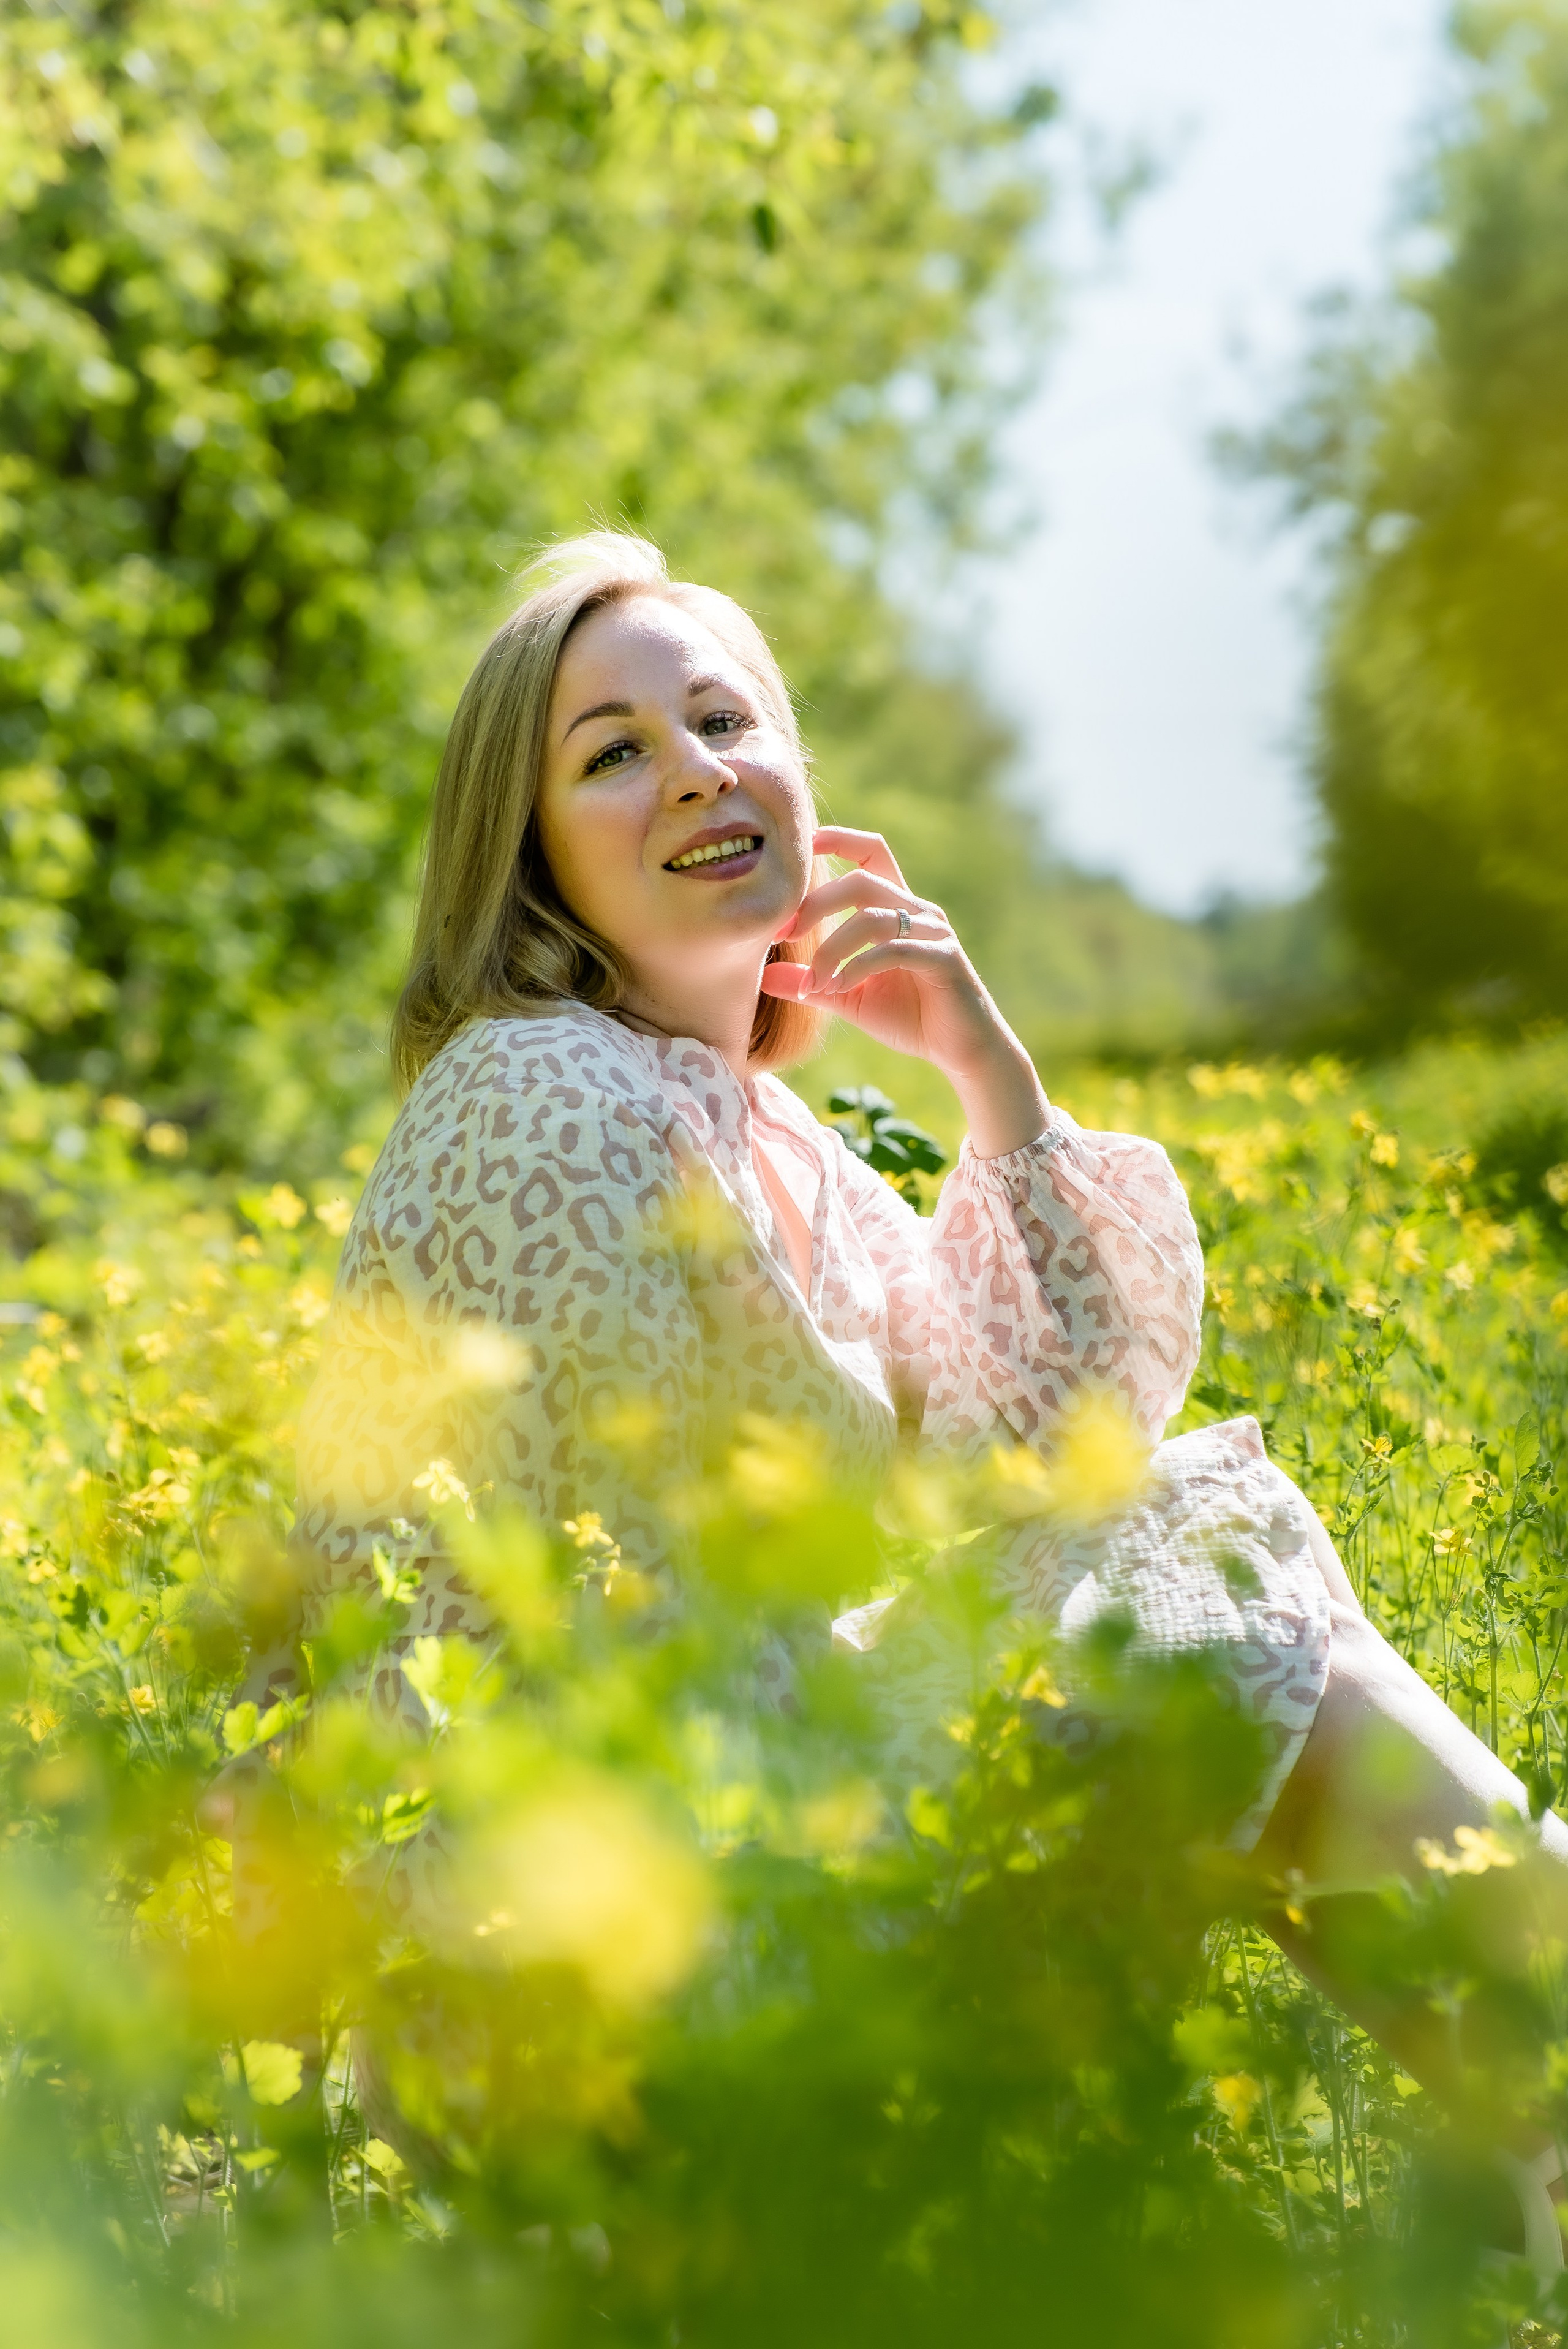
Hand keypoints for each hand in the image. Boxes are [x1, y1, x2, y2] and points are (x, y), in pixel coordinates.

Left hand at [760, 827, 1050, 1157]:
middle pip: (860, 881)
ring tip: (815, 982)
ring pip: (872, 917)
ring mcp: (934, 933)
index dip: (838, 839)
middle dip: (815, 904)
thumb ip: (812, 982)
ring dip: (832, 948)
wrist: (962, 1052)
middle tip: (783, 935)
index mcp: (897, 909)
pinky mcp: (944, 959)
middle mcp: (918, 912)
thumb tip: (763, 976)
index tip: (801, 842)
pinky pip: (893, 950)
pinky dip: (858, 967)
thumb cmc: (910, 1019)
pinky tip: (839, 988)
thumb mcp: (850, 997)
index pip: (871, 852)